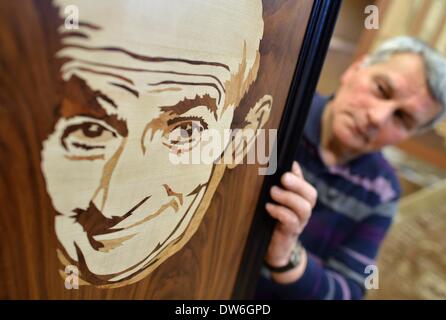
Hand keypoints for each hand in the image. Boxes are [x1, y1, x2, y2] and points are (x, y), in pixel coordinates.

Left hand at [265, 161, 316, 281]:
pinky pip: (292, 221)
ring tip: (273, 192)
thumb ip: (281, 186)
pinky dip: (281, 212)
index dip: (299, 175)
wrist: (272, 249)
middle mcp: (304, 211)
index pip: (307, 185)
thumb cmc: (272, 220)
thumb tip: (286, 165)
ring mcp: (299, 223)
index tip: (288, 166)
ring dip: (289, 197)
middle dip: (298, 184)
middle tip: (283, 177)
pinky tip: (269, 207)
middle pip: (311, 195)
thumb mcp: (275, 201)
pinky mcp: (290, 233)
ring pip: (304, 208)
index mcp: (301, 201)